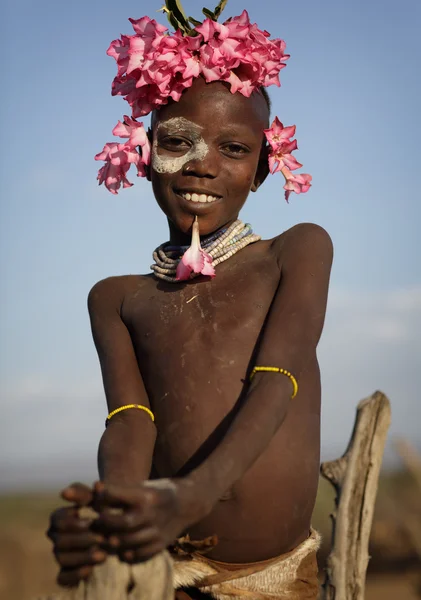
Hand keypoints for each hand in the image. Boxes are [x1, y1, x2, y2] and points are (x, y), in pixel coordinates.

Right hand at [46, 483, 106, 586]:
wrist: (114, 525)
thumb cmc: (102, 507)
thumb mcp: (95, 497)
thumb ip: (82, 493)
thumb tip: (63, 493)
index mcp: (58, 518)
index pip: (57, 520)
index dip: (74, 522)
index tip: (91, 521)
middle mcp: (56, 537)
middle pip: (60, 541)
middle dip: (83, 539)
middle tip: (103, 538)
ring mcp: (60, 554)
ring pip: (63, 559)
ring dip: (83, 557)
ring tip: (104, 554)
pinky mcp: (67, 571)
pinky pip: (63, 578)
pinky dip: (74, 575)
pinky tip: (90, 569)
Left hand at [93, 478, 209, 562]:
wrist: (188, 503)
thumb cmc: (159, 491)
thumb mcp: (144, 485)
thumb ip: (121, 490)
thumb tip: (95, 489)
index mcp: (147, 495)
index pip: (117, 496)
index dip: (102, 497)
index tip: (96, 498)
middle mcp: (152, 514)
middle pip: (122, 523)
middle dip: (105, 522)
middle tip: (97, 520)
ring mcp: (158, 531)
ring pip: (128, 542)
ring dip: (113, 540)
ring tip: (105, 536)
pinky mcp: (161, 544)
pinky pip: (140, 554)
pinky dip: (127, 554)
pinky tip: (121, 548)